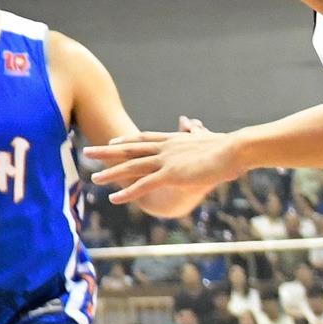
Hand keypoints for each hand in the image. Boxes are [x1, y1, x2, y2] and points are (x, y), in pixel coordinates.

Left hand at [94, 120, 241, 217]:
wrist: (235, 149)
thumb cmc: (228, 147)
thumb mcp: (208, 138)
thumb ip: (197, 132)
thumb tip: (194, 124)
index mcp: (173, 140)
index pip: (143, 139)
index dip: (126, 141)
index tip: (112, 142)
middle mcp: (165, 148)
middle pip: (129, 149)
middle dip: (106, 152)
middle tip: (87, 152)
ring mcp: (166, 161)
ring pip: (131, 167)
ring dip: (111, 174)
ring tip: (93, 179)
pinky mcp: (171, 175)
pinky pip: (143, 185)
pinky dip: (127, 192)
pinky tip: (114, 199)